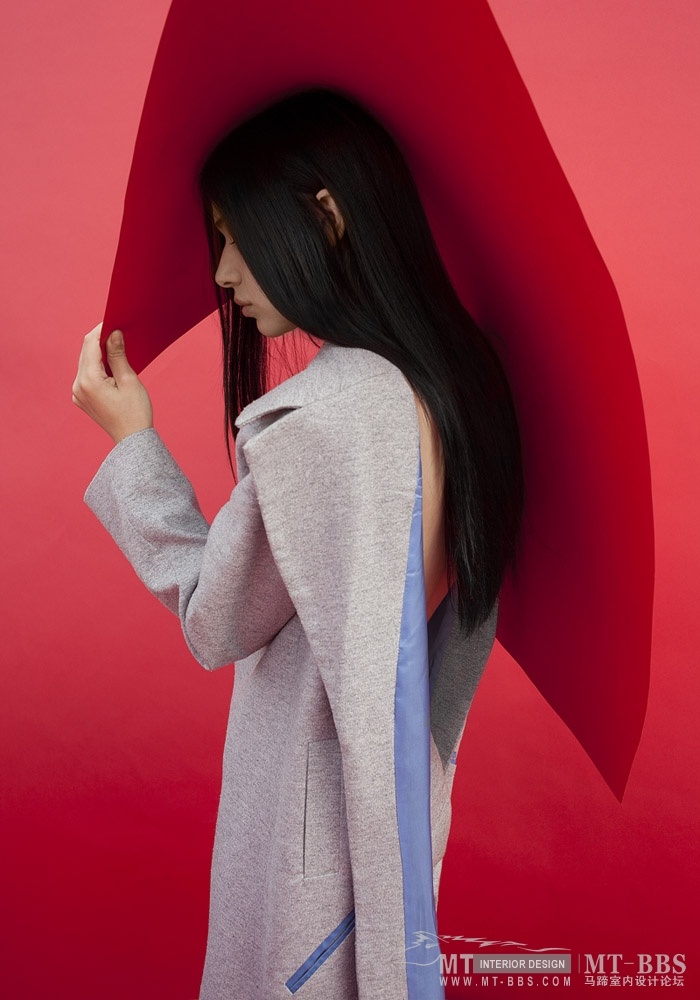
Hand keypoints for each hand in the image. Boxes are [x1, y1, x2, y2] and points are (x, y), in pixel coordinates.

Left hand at [72, 324, 153, 443]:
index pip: (90, 344)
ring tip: (116, 349)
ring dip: (98, 353)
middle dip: (99, 340)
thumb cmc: (135, 412)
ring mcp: (77, 393)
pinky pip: (86, 375)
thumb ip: (117, 355)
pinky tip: (110, 367)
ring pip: (85, 363)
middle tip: (117, 332)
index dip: (101, 330)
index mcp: (89, 380)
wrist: (132, 440)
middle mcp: (78, 386)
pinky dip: (96, 367)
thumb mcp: (129, 380)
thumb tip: (113, 333)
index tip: (113, 322)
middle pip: (85, 352)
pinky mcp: (80, 398)